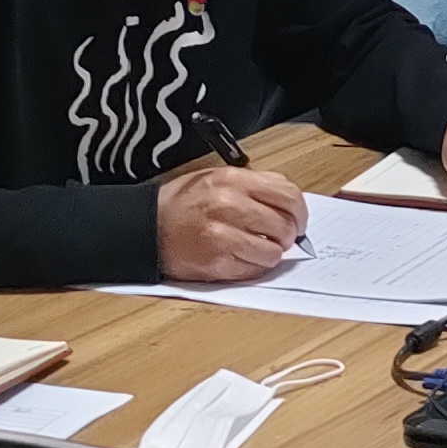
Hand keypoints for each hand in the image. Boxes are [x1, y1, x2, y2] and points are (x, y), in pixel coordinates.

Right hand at [156, 161, 309, 282]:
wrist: (147, 228)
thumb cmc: (182, 204)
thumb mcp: (217, 178)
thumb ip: (254, 185)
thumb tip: (287, 200)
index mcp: (233, 180)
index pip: (288, 195)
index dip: (300, 211)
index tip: (298, 220)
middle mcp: (228, 205)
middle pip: (284, 225)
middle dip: (288, 235)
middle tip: (279, 237)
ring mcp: (222, 235)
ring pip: (273, 251)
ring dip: (271, 253)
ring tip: (258, 248)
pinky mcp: (216, 261)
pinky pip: (255, 269)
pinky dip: (255, 266)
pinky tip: (243, 257)